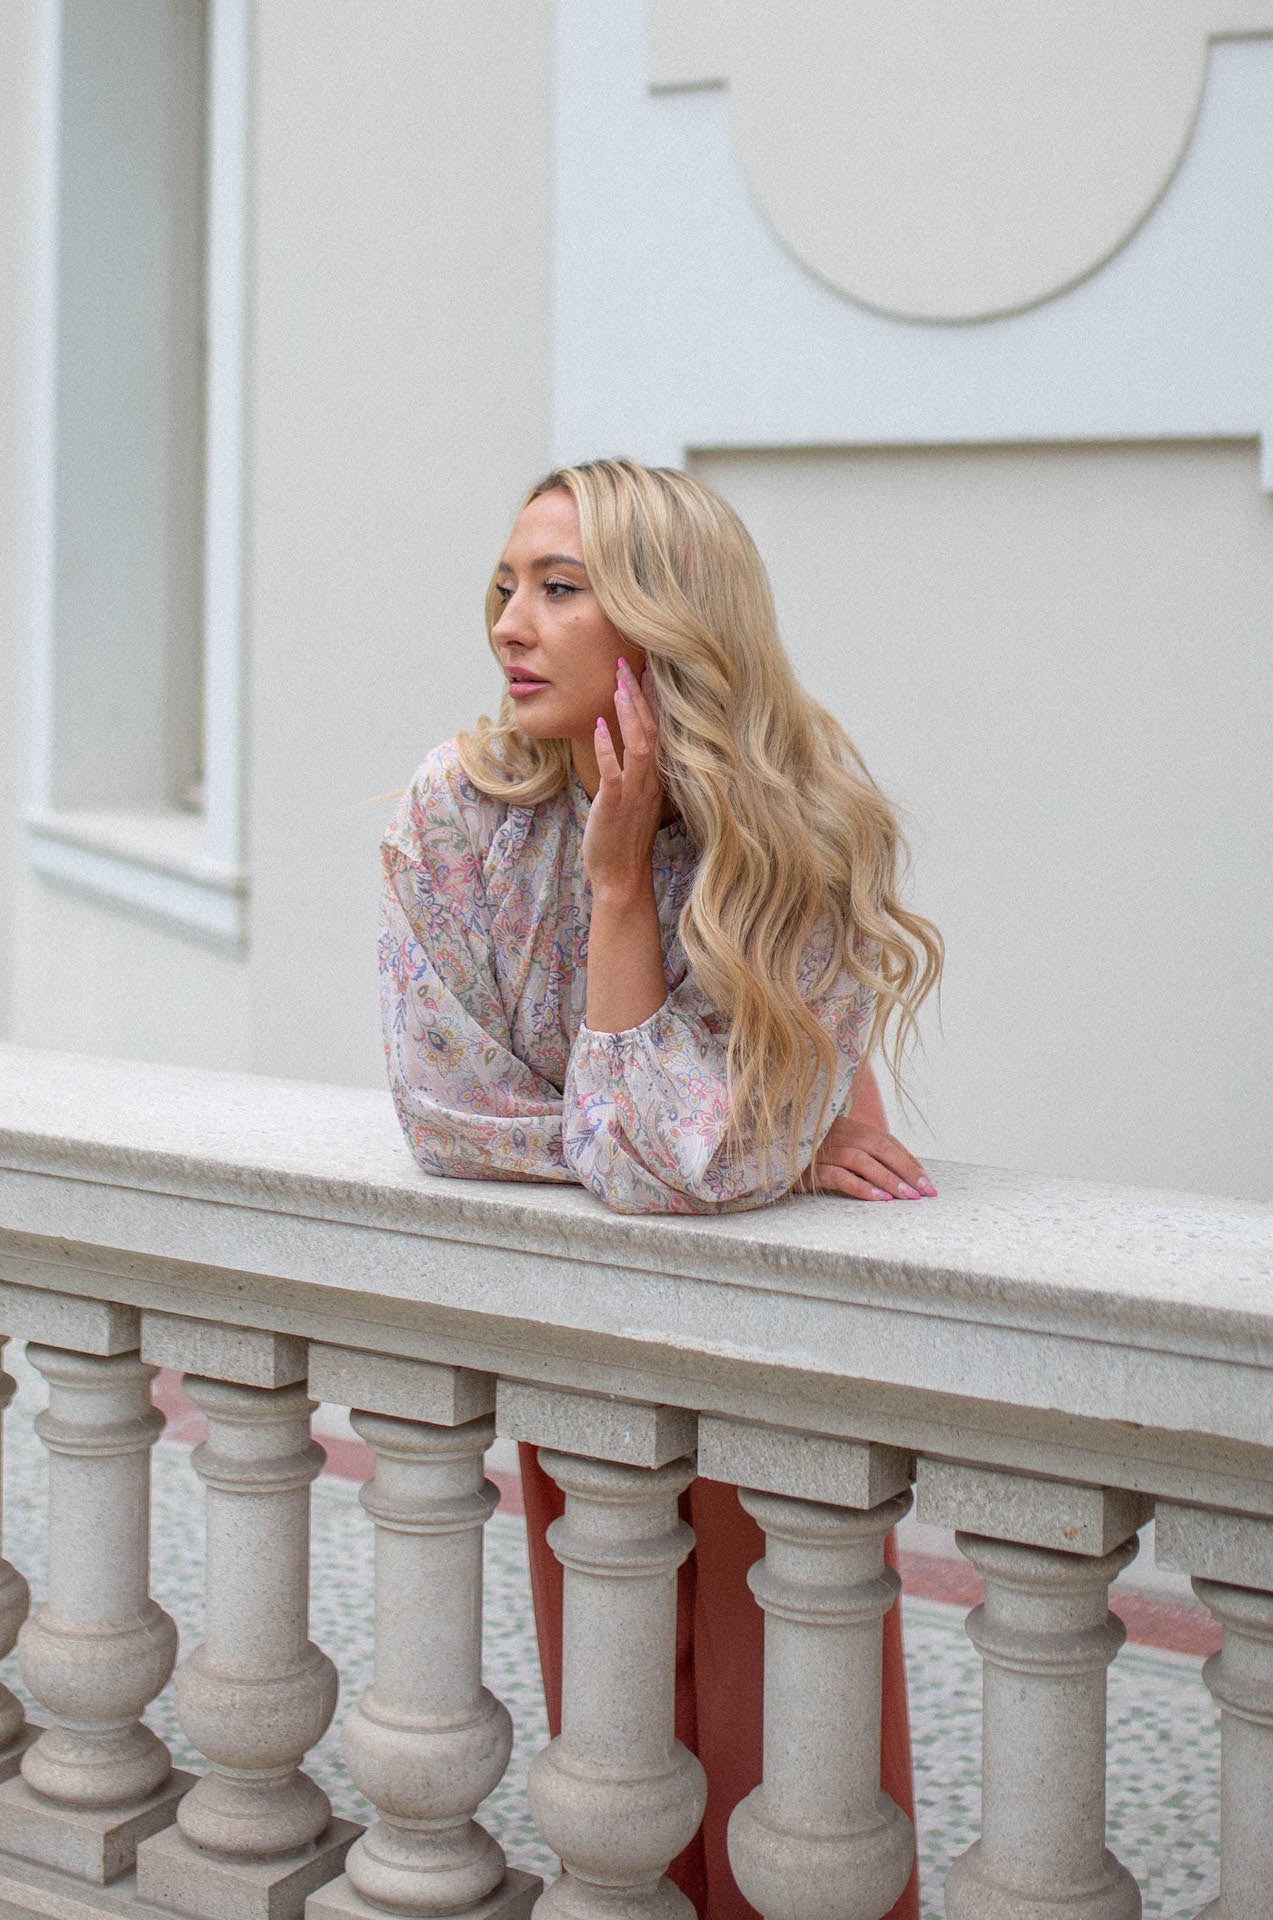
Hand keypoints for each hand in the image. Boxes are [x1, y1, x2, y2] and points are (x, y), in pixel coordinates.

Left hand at [583, 659, 665, 899]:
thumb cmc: (623, 837)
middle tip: (626, 662)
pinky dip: (607, 747)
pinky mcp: (615, 804)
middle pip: (651, 728)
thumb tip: (620, 742)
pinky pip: (614, 771)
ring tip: (617, 684)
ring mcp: (635, 792)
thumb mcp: (633, 797)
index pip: (659, 728)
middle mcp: (650, 780)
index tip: (646, 667)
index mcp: (655, 776)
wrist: (622, 875)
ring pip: (638, 744)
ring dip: (628, 713)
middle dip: (639, 694)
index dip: (653, 697)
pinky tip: (599, 725)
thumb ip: (632, 769)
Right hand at [798, 1114, 937, 1200]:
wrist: (766, 1146)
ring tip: (908, 1197)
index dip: (908, 1160)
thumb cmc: (803, 1150)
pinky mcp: (810, 1168)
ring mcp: (824, 1149)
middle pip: (881, 1148)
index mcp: (848, 1126)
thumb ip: (857, 1148)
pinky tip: (878, 1198)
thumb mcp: (832, 1142)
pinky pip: (840, 1176)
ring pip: (864, 1162)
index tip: (926, 1180)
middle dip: (907, 1169)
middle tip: (926, 1191)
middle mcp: (839, 1133)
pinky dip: (861, 1186)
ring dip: (889, 1179)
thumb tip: (892, 1170)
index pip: (886, 1141)